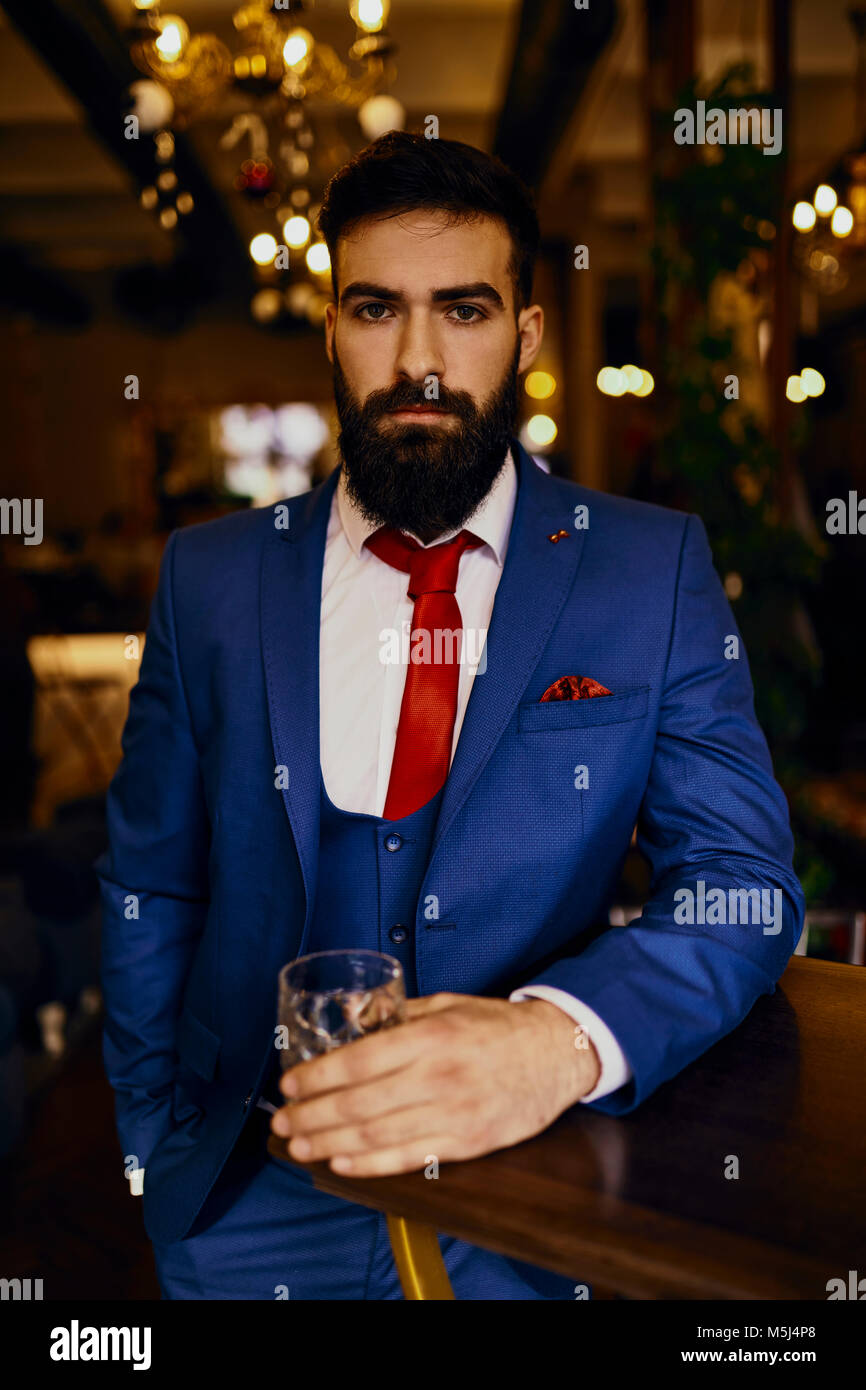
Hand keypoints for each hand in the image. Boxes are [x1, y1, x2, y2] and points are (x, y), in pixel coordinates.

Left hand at [269, 993, 599, 1177]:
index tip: (290, 1085)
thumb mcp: (447, 1004)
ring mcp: (453, 1114)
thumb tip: (353, 1015)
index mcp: (431, 1037)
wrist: (556, 1054)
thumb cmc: (498, 1026)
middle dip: (313, 1115)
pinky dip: (371, 1164)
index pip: (359, 1061)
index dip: (317, 1076)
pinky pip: (410, 1158)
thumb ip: (399, 1013)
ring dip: (330, 1142)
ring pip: (377, 1135)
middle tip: (283, 1122)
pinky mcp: (467, 1143)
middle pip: (359, 1104)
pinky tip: (342, 1161)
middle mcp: (439, 1077)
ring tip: (300, 1144)